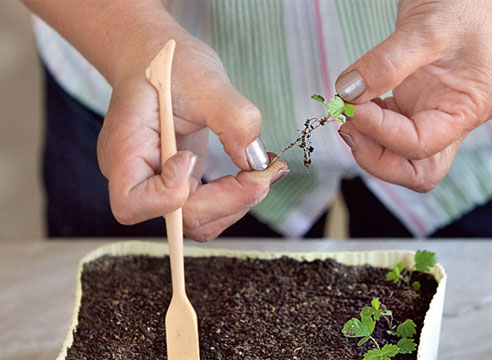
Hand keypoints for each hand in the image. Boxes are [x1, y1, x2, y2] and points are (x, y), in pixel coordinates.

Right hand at [97, 14, 287, 241]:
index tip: (192, 156)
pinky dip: (234, 198)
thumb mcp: (204, 79)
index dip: (170, 192)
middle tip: (264, 173)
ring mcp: (158, 184)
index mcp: (123, 150)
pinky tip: (253, 173)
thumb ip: (233, 118)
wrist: (162, 60)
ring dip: (235, 204)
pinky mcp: (180, 183)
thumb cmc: (171, 64)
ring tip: (263, 171)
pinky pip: (206, 209)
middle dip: (226, 201)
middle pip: (176, 218)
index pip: (132, 202)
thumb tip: (257, 162)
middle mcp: (136, 176)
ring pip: (196, 222)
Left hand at [335, 0, 491, 191]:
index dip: (381, 133)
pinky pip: (384, 127)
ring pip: (396, 154)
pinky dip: (365, 121)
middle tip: (349, 128)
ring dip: (366, 140)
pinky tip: (357, 100)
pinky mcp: (409, 101)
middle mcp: (446, 118)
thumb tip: (348, 91)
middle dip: (376, 157)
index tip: (353, 108)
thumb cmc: (466, 3)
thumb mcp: (429, 29)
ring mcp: (426, 111)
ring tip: (348, 110)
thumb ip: (387, 63)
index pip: (419, 146)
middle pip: (413, 168)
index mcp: (465, 109)